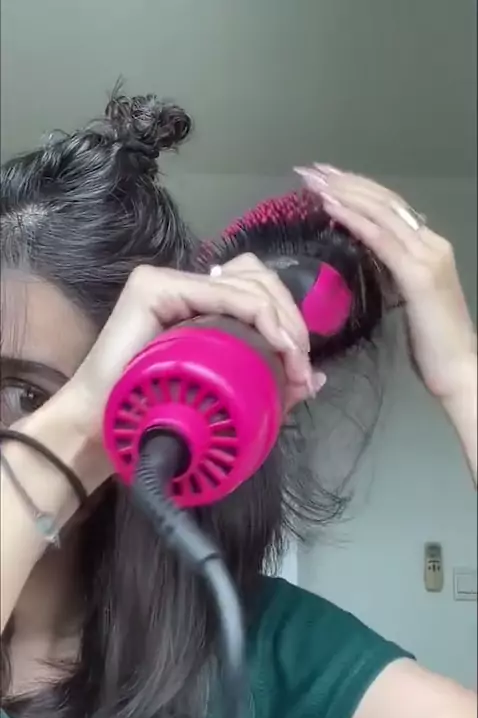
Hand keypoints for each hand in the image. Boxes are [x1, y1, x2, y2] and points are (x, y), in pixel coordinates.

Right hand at [61, 254, 321, 488]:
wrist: (105, 429)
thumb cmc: (157, 415)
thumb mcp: (227, 394)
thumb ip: (268, 382)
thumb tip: (316, 379)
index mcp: (201, 303)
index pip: (259, 292)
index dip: (291, 323)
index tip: (304, 371)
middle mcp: (187, 285)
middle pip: (261, 280)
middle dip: (293, 320)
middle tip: (302, 368)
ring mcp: (169, 281)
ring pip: (250, 282)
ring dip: (283, 321)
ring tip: (293, 361)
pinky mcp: (155, 287)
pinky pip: (225, 295)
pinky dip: (261, 316)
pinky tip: (277, 344)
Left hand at [295, 165, 476, 404]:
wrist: (458, 368)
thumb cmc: (431, 344)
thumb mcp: (406, 298)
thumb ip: (390, 273)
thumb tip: (363, 254)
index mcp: (428, 248)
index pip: (389, 208)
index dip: (357, 189)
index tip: (326, 179)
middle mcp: (431, 243)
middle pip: (384, 201)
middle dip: (345, 182)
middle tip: (311, 171)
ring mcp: (427, 256)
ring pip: (381, 213)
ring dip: (344, 193)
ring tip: (314, 181)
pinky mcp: (419, 275)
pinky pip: (381, 239)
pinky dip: (355, 219)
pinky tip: (332, 207)